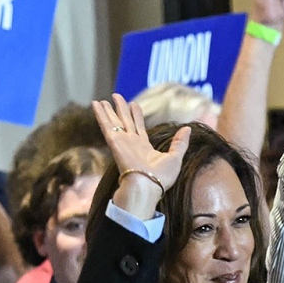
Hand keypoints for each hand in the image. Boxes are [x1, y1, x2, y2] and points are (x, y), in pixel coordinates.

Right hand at [94, 94, 190, 216]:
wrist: (147, 185)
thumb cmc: (161, 177)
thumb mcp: (175, 157)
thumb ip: (180, 143)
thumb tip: (187, 129)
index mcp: (144, 147)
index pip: (138, 127)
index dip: (135, 114)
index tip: (133, 104)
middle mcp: (131, 143)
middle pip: (124, 121)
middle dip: (120, 109)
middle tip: (116, 96)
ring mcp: (122, 142)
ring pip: (113, 121)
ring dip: (108, 110)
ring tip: (101, 99)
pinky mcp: (114, 142)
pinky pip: (106, 125)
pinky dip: (100, 114)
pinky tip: (96, 104)